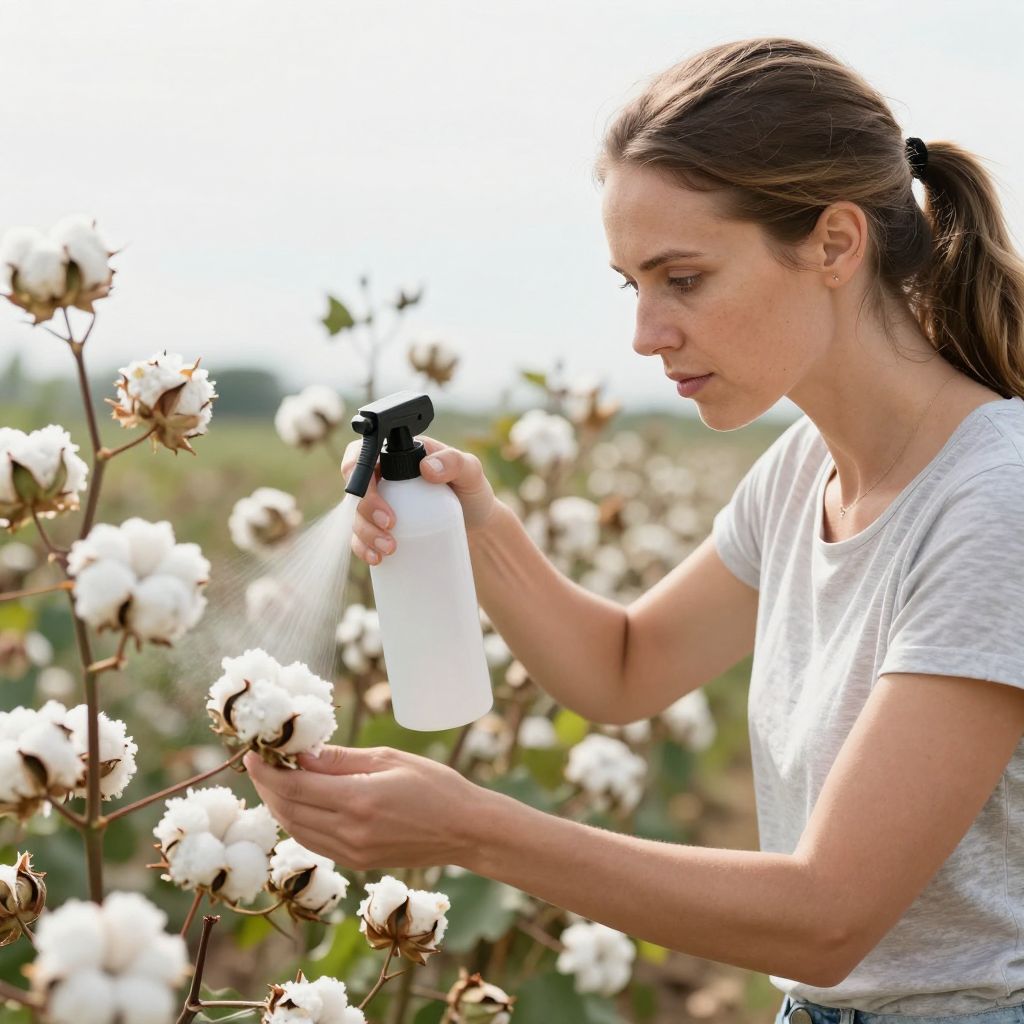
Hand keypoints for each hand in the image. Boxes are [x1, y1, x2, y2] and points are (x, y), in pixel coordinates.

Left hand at [243, 745, 483, 870]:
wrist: (465, 830)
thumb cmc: (435, 785)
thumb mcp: (388, 759)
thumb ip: (340, 760)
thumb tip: (301, 753)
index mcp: (357, 800)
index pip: (293, 787)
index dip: (265, 771)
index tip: (252, 752)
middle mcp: (349, 832)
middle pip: (287, 811)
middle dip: (266, 786)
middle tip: (259, 763)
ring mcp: (352, 852)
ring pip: (296, 830)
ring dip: (278, 805)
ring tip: (274, 780)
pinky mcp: (357, 862)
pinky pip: (314, 842)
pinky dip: (298, 822)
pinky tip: (299, 803)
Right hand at [341, 435, 499, 566]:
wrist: (477, 526)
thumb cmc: (472, 492)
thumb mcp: (471, 472)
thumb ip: (454, 462)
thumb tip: (427, 468)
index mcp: (397, 454)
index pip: (363, 452)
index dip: (357, 467)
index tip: (372, 490)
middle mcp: (383, 477)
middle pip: (357, 488)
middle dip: (365, 507)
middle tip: (390, 524)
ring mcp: (379, 504)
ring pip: (356, 515)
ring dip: (364, 532)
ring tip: (389, 548)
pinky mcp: (380, 528)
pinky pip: (360, 537)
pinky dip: (363, 548)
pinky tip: (376, 558)